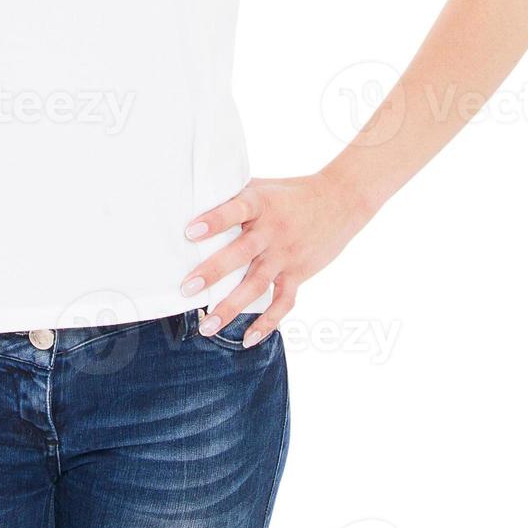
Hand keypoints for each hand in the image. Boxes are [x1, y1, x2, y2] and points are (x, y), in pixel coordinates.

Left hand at [181, 169, 376, 346]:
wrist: (341, 201)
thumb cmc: (291, 194)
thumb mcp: (263, 188)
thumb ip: (234, 196)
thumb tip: (193, 198)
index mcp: (261, 204)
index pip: (236, 210)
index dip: (215, 220)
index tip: (190, 232)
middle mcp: (273, 231)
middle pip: (241, 253)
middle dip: (213, 272)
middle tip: (187, 288)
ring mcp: (286, 255)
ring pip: (257, 284)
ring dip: (232, 307)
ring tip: (208, 326)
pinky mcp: (298, 274)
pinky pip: (283, 302)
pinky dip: (267, 323)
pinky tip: (248, 339)